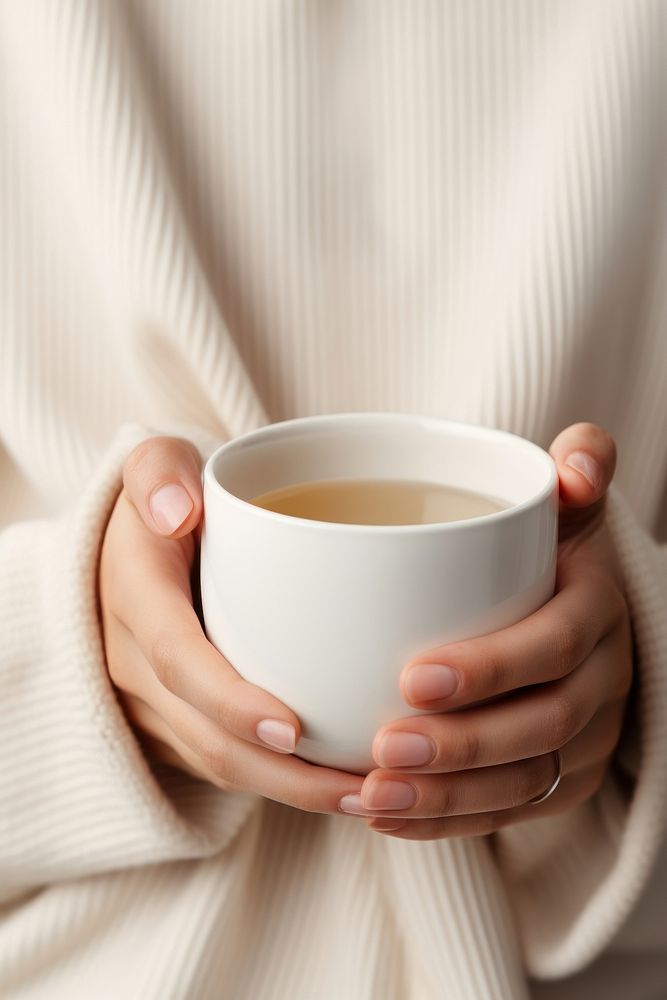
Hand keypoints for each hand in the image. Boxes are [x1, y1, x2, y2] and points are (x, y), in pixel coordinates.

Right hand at [99, 436, 362, 812]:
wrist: (131, 543)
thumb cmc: (167, 498)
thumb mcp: (156, 463)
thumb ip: (159, 473)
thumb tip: (179, 511)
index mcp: (133, 595)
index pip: (179, 661)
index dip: (231, 701)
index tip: (294, 728)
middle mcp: (133, 660)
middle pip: (206, 736)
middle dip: (283, 773)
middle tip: (364, 783)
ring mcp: (151, 699)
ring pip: (217, 763)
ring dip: (290, 791)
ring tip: (370, 796)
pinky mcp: (174, 719)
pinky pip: (222, 762)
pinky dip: (279, 782)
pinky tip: (339, 782)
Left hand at [340, 422, 633, 838]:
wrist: (562, 611)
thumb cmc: (542, 551)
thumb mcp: (562, 507)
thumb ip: (576, 471)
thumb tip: (576, 462)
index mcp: (597, 611)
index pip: (556, 647)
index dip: (493, 668)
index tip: (412, 677)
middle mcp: (602, 682)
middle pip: (543, 726)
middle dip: (464, 745)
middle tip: (384, 747)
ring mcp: (586, 739)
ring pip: (525, 782)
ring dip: (449, 796)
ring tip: (373, 795)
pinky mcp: (560, 780)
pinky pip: (510, 814)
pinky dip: (448, 821)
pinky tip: (386, 817)